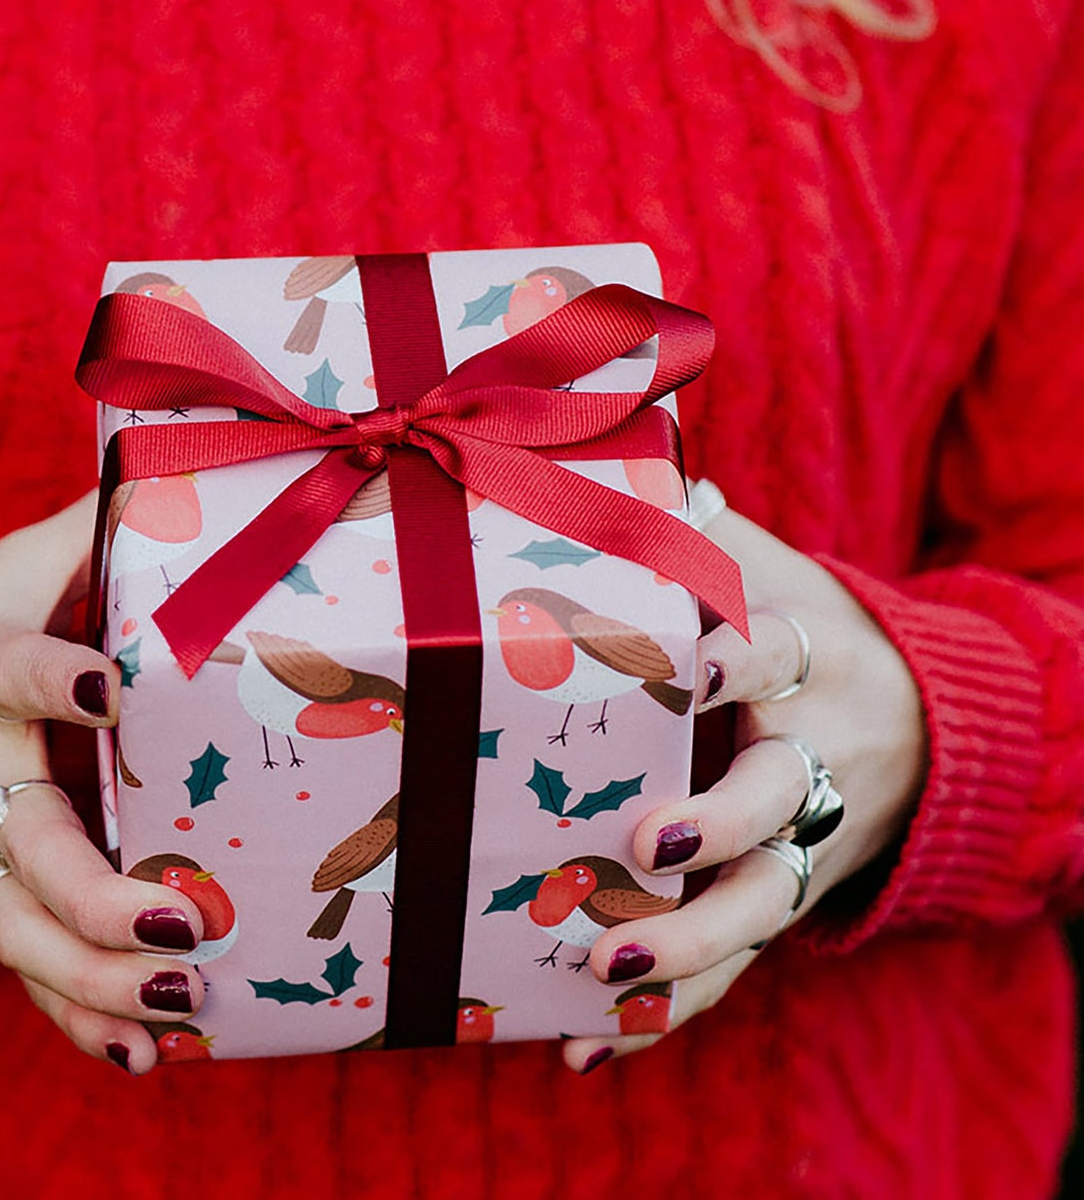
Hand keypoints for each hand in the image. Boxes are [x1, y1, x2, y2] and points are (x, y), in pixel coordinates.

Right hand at [0, 495, 203, 1074]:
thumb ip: (89, 530)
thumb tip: (183, 468)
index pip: (13, 672)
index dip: (58, 680)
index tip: (113, 684)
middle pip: (27, 846)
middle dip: (100, 894)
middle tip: (181, 915)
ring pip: (27, 932)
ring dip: (101, 976)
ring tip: (182, 996)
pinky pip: (22, 970)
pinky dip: (77, 1017)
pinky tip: (143, 1051)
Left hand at [560, 503, 926, 1072]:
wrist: (927, 720)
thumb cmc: (815, 629)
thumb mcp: (779, 570)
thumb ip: (710, 532)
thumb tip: (650, 470)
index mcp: (803, 659)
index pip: (776, 653)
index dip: (739, 658)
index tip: (699, 663)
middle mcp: (812, 755)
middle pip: (777, 802)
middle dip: (716, 828)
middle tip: (641, 845)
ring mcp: (807, 838)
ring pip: (759, 905)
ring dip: (687, 952)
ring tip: (602, 978)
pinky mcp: (790, 895)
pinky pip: (737, 964)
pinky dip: (673, 1012)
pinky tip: (594, 1050)